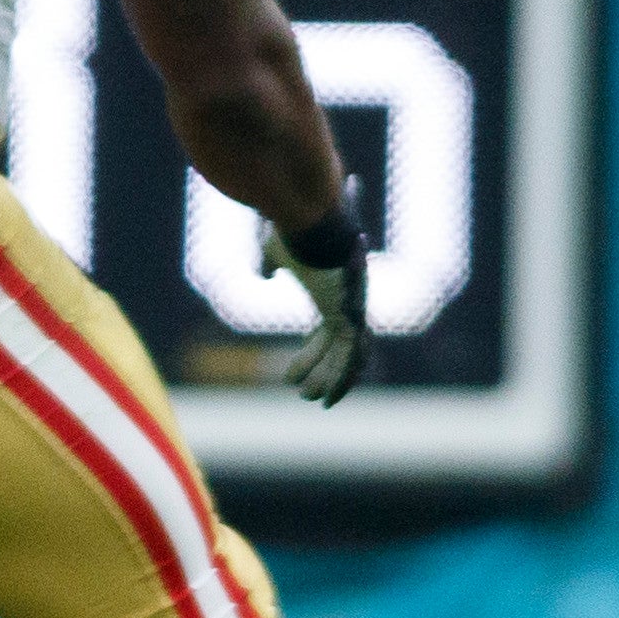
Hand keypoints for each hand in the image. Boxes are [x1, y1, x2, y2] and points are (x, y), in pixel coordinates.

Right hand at [258, 189, 370, 406]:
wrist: (312, 219)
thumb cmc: (294, 232)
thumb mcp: (277, 252)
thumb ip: (272, 264)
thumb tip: (266, 275)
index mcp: (333, 290)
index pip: (329, 329)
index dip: (314, 351)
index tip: (294, 370)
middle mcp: (349, 302)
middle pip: (342, 347)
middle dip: (324, 371)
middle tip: (305, 392)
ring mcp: (353, 308)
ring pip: (347, 356)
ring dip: (329, 380)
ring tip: (308, 398)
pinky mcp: (350, 314)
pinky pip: (348, 356)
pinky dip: (339, 379)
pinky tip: (325, 398)